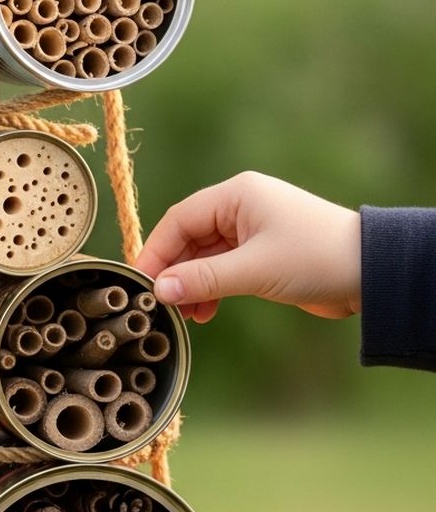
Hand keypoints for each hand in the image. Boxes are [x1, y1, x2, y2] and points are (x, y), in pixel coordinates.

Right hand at [135, 172, 360, 322]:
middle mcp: (240, 208)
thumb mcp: (253, 270)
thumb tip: (160, 290)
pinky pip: (221, 269)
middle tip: (160, 305)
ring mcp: (251, 232)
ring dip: (191, 285)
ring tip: (186, 315)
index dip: (156, 252)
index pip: (179, 219)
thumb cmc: (314, 257)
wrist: (369, 271)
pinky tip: (205, 312)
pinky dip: (210, 289)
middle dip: (174, 272)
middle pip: (188, 238)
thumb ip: (203, 279)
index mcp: (236, 195)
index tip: (142, 284)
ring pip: (203, 256)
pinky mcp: (261, 255)